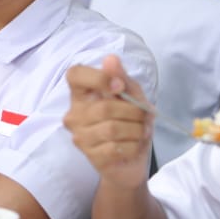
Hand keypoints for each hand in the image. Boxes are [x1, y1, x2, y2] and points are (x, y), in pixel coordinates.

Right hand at [63, 55, 151, 188]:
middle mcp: (74, 114)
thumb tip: (111, 58)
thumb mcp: (132, 96)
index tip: (119, 87)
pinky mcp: (90, 156)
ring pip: (112, 129)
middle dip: (134, 113)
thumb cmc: (129, 123)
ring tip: (141, 132)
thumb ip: (122, 77)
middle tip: (145, 118)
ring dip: (136, 131)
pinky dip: (133, 146)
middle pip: (105, 107)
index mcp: (82, 94)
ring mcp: (80, 136)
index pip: (75, 75)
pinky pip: (115, 148)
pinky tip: (133, 146)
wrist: (131, 160)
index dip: (98, 78)